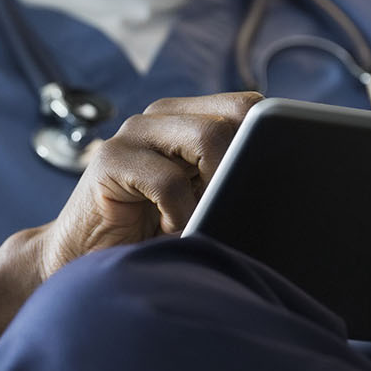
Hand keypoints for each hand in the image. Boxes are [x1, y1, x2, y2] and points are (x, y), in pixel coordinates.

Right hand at [32, 92, 260, 280]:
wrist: (83, 264)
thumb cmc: (150, 239)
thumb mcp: (200, 203)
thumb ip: (230, 181)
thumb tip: (286, 180)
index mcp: (187, 120)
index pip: (248, 107)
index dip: (267, 140)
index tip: (271, 184)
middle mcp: (161, 117)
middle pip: (237, 115)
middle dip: (244, 165)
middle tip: (229, 207)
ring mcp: (134, 134)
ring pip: (208, 139)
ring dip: (215, 191)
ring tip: (198, 221)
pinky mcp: (111, 160)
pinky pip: (170, 182)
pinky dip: (180, 216)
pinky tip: (169, 232)